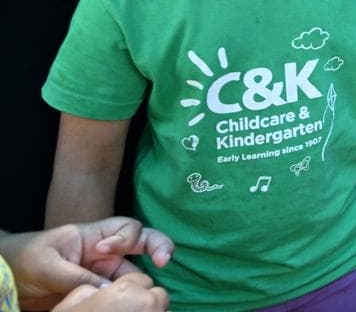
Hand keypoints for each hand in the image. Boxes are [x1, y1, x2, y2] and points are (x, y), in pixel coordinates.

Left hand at [7, 218, 173, 308]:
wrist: (7, 280)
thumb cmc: (24, 261)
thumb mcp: (47, 266)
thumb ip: (77, 277)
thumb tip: (109, 292)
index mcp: (94, 236)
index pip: (126, 227)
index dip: (126, 237)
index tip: (108, 250)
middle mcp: (105, 252)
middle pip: (143, 243)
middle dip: (160, 247)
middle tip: (163, 261)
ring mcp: (104, 272)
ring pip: (135, 274)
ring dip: (143, 281)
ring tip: (143, 292)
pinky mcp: (99, 291)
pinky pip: (121, 292)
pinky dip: (130, 297)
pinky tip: (132, 304)